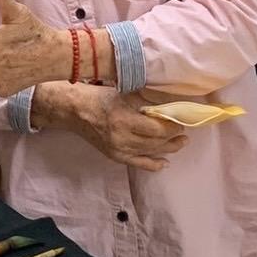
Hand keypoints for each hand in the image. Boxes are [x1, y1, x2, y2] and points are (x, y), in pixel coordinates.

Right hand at [65, 86, 189, 170]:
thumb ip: (147, 100)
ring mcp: (117, 149)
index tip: (181, 121)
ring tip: (180, 143)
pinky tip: (164, 163)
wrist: (73, 110)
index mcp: (123, 119)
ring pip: (150, 153)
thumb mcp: (124, 92)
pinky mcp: (113, 155)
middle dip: (173, 138)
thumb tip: (170, 103)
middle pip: (156, 142)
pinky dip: (152, 164)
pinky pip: (138, 163)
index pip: (157, 128)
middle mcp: (121, 138)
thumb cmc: (98, 96)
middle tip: (183, 132)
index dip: (172, 126)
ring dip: (167, 149)